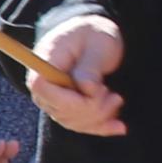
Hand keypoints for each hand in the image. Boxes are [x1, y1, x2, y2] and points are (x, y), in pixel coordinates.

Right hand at [30, 14, 124, 137]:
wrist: (95, 36)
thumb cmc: (94, 34)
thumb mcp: (98, 43)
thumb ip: (90, 66)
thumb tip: (87, 89)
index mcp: (44, 62)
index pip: (43, 89)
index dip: (69, 99)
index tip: (98, 92)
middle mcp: (43, 84)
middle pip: (59, 111)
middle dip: (93, 109)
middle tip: (114, 94)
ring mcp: (52, 98)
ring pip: (71, 122)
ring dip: (99, 117)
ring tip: (117, 99)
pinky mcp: (65, 107)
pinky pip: (79, 125)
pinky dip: (100, 128)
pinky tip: (119, 126)